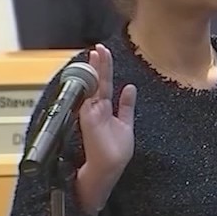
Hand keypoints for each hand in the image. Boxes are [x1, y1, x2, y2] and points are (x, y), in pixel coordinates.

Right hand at [77, 43, 136, 184]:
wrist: (109, 167)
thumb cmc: (116, 151)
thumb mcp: (125, 123)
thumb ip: (126, 105)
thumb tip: (129, 87)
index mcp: (104, 109)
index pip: (104, 84)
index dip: (104, 69)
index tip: (104, 54)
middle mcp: (95, 108)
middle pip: (97, 81)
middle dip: (98, 64)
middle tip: (98, 48)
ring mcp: (90, 111)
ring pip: (92, 85)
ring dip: (94, 69)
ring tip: (96, 52)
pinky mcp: (87, 117)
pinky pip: (88, 97)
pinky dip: (89, 84)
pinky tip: (92, 71)